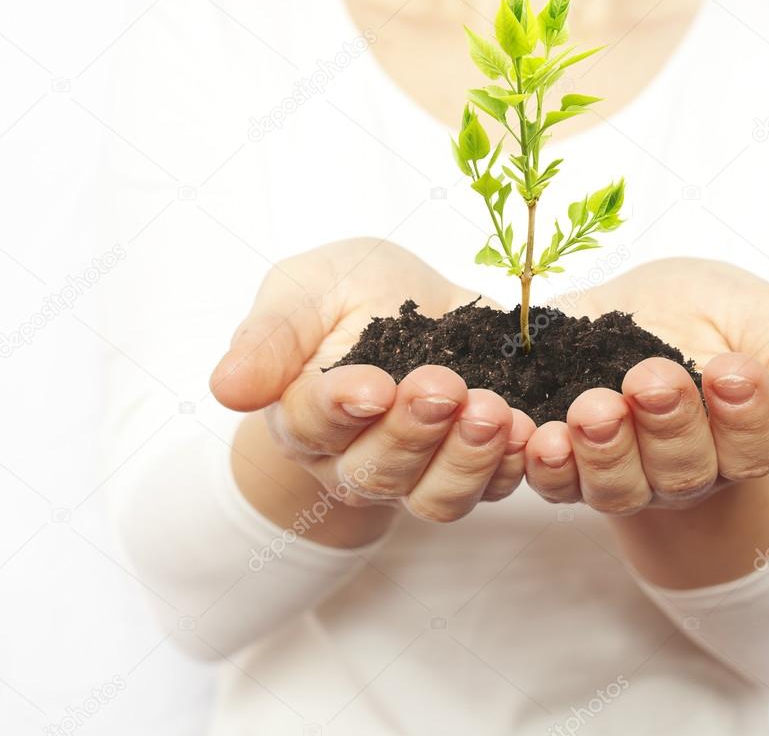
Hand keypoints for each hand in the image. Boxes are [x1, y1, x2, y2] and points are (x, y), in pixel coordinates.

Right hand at [211, 239, 534, 525]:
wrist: (413, 305)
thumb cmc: (347, 294)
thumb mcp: (306, 288)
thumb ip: (270, 335)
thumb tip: (225, 388)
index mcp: (304, 414)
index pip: (312, 424)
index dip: (339, 410)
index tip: (370, 385)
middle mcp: (354, 457)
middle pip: (376, 470)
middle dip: (412, 432)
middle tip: (444, 388)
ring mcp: (415, 470)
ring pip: (435, 495)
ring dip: (466, 459)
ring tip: (493, 413)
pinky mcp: (469, 467)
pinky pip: (489, 488)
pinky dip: (509, 464)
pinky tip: (527, 430)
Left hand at [522, 258, 768, 514]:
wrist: (625, 307)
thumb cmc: (700, 310)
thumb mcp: (751, 312)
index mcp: (739, 438)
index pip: (754, 447)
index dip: (746, 415)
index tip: (732, 368)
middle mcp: (684, 469)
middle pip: (685, 471)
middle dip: (669, 426)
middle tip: (652, 379)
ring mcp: (624, 474)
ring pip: (619, 488)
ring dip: (605, 451)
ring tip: (592, 409)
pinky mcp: (568, 466)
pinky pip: (557, 484)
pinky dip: (547, 465)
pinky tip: (538, 436)